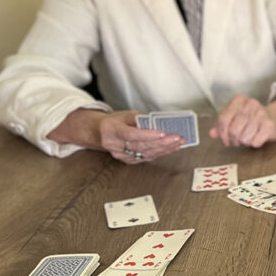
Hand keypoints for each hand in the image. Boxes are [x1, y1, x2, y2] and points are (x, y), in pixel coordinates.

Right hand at [49, 109, 183, 163]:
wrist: (98, 133)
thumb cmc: (113, 122)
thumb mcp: (124, 115)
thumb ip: (140, 120)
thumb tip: (159, 124)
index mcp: (112, 130)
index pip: (131, 135)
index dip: (147, 135)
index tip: (162, 132)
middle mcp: (116, 145)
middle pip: (141, 146)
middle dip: (161, 142)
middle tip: (176, 138)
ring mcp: (121, 155)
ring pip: (145, 154)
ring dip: (164, 149)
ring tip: (178, 142)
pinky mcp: (128, 161)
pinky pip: (146, 158)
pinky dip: (160, 153)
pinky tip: (171, 148)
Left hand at [210, 95, 275, 147]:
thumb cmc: (253, 120)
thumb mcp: (236, 118)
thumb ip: (222, 125)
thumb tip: (212, 133)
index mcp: (238, 100)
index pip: (223, 120)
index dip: (222, 134)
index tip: (225, 140)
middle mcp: (250, 104)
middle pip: (233, 130)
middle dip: (233, 140)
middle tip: (237, 141)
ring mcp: (261, 113)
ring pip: (243, 138)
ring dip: (244, 142)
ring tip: (248, 138)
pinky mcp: (269, 124)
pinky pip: (255, 142)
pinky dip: (254, 143)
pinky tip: (258, 138)